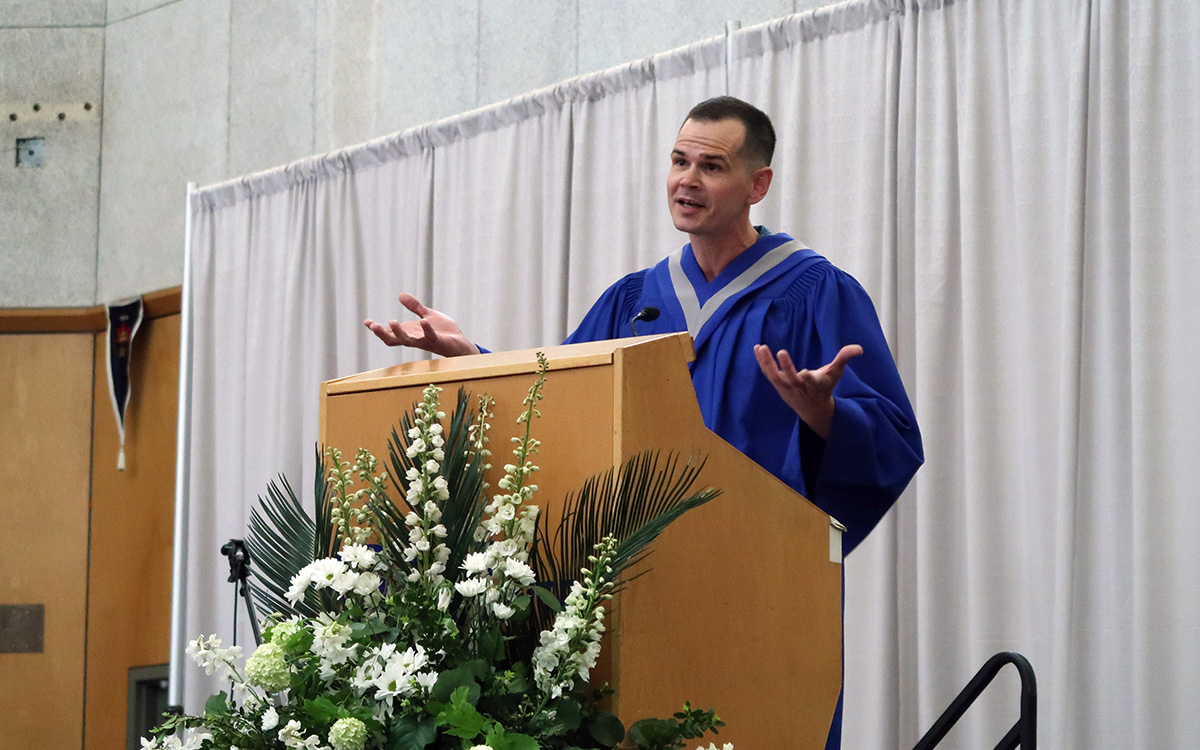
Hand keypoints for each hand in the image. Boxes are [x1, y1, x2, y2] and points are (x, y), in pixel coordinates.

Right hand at [363, 293, 478, 356]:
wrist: (460, 343)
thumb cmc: (443, 332)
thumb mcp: (427, 315)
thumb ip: (415, 307)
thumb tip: (401, 295)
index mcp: (410, 333)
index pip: (390, 334)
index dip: (378, 329)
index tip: (366, 322)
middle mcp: (414, 339)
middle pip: (394, 340)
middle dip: (382, 333)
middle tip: (373, 326)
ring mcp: (425, 341)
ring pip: (408, 340)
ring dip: (399, 332)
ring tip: (392, 322)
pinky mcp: (437, 342)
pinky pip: (430, 336)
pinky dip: (426, 329)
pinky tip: (423, 321)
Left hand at [753, 343, 862, 438]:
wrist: (813, 409)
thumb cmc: (825, 386)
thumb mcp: (836, 373)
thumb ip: (844, 358)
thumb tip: (859, 348)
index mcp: (815, 385)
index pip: (812, 382)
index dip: (809, 378)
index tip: (806, 372)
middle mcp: (799, 388)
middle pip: (791, 378)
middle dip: (787, 367)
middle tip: (781, 352)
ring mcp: (787, 388)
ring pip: (775, 376)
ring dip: (767, 362)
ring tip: (761, 346)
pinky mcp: (778, 386)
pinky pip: (768, 373)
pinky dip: (762, 362)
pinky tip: (757, 348)